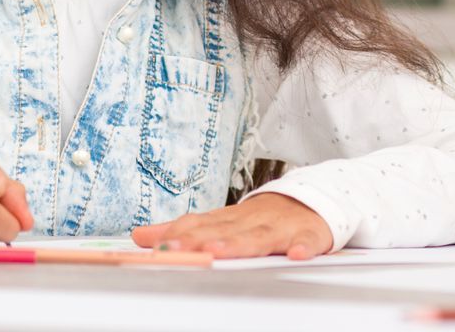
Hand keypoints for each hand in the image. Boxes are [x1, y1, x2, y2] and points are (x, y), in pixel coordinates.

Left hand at [130, 193, 333, 259]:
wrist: (314, 200)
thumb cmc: (264, 217)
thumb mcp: (222, 221)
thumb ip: (183, 230)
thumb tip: (140, 236)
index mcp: (230, 218)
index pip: (201, 223)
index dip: (179, 233)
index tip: (156, 245)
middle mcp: (253, 220)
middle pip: (225, 231)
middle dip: (200, 240)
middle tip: (177, 248)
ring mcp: (281, 227)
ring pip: (260, 236)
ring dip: (240, 243)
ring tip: (219, 252)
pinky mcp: (309, 234)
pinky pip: (307, 241)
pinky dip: (303, 246)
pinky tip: (295, 254)